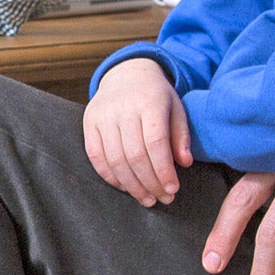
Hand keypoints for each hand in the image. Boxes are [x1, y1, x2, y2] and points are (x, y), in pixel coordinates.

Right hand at [83, 58, 192, 205]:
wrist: (127, 75)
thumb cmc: (156, 97)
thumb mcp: (176, 109)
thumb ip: (181, 136)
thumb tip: (185, 163)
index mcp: (149, 102)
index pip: (155, 142)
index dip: (163, 170)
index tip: (173, 190)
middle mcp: (123, 108)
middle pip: (134, 155)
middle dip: (150, 183)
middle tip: (162, 199)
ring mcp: (102, 115)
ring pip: (115, 159)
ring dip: (131, 185)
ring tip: (146, 198)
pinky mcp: (89, 123)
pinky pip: (96, 157)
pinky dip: (110, 177)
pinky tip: (125, 187)